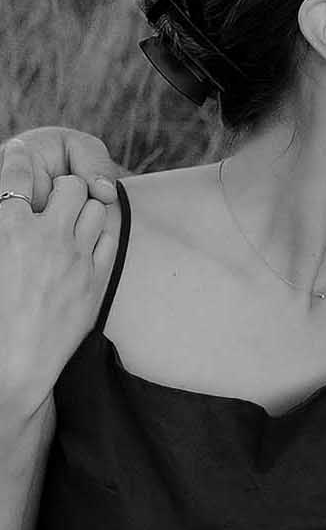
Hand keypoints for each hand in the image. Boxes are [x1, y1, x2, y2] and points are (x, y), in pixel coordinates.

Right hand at [0, 141, 118, 419]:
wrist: (13, 365)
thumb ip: (3, 228)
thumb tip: (11, 213)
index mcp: (8, 228)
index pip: (18, 171)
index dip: (20, 165)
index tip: (21, 171)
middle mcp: (46, 237)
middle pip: (71, 185)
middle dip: (63, 190)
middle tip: (54, 206)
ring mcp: (77, 258)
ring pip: (96, 208)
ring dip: (84, 211)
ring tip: (71, 227)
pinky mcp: (97, 279)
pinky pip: (110, 238)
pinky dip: (99, 237)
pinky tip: (85, 248)